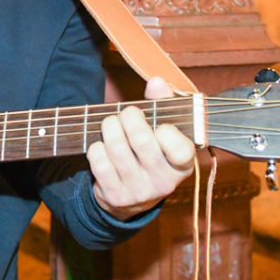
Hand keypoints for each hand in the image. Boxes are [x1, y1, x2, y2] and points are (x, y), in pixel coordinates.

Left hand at [86, 76, 196, 220]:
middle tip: (126, 114)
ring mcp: (139, 192)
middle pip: (142, 141)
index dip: (167, 131)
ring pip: (117, 149)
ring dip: (109, 128)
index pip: (180, 149)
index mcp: (183, 166)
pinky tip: (101, 146)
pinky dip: (96, 148)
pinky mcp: (115, 196)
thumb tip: (156, 81)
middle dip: (129, 118)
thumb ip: (163, 104)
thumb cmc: (152, 153)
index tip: (159, 124)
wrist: (134, 197)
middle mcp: (164, 183)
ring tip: (110, 124)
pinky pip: (99, 162)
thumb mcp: (164, 132)